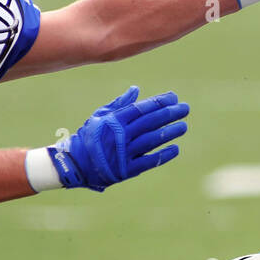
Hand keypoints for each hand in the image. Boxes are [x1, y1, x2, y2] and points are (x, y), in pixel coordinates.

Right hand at [49, 87, 188, 191]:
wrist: (75, 164)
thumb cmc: (90, 137)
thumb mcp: (100, 116)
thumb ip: (120, 103)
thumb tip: (136, 89)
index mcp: (114, 121)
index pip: (141, 109)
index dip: (158, 102)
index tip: (174, 97)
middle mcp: (120, 136)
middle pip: (150, 122)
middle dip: (169, 114)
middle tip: (185, 108)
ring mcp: (123, 153)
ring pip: (151, 140)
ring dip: (170, 133)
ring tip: (183, 126)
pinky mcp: (126, 170)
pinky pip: (148, 162)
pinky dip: (163, 155)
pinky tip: (175, 148)